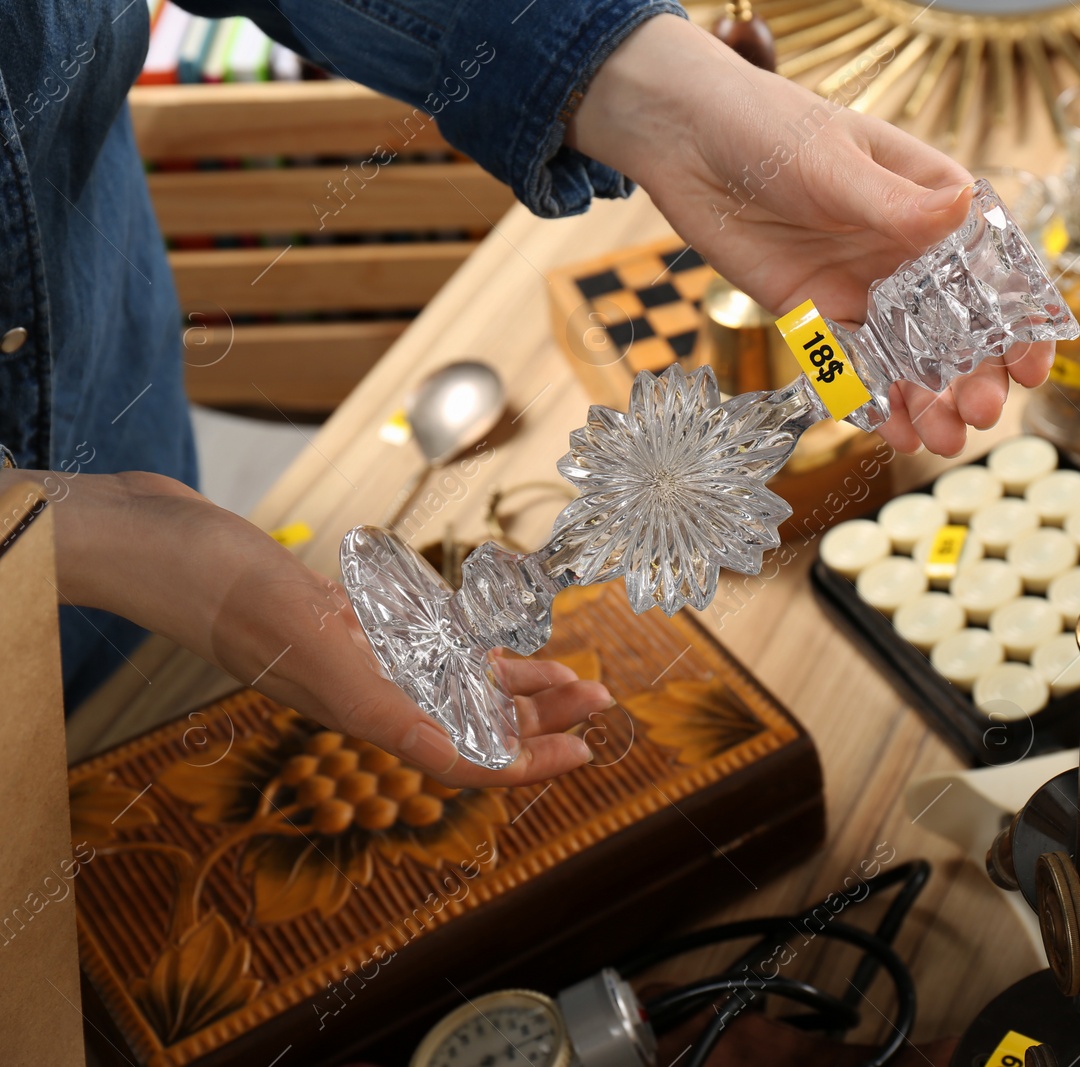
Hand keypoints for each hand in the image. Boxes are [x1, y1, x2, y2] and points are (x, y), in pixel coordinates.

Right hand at [27, 470, 603, 787]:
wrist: (162, 540)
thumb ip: (385, 708)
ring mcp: (354, 650)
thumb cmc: (229, 593)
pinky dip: (462, 641)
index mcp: (366, 709)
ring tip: (572, 679)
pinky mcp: (345, 612)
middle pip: (469, 717)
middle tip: (601, 704)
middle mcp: (366, 687)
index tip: (583, 754)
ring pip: (451, 678)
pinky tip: (496, 641)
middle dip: (540, 717)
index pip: (462, 753)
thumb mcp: (319, 652)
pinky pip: (418, 637)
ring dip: (513, 683)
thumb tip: (459, 760)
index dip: (526, 761)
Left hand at [569, 15, 1051, 456]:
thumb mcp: (832, 160)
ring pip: (915, 356)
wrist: (685, 142)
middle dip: (978, 373)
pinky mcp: (820, 315)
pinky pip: (858, 368)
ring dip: (935, 399)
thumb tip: (957, 209)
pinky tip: (899, 435)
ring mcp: (866, 286)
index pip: (993, 265)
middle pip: (961, 324)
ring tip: (946, 441)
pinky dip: (880, 404)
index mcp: (932, 201)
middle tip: (982, 412)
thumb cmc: (767, 125)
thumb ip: (890, 201)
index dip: (1020, 317)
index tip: (1031, 363)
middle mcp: (908, 250)